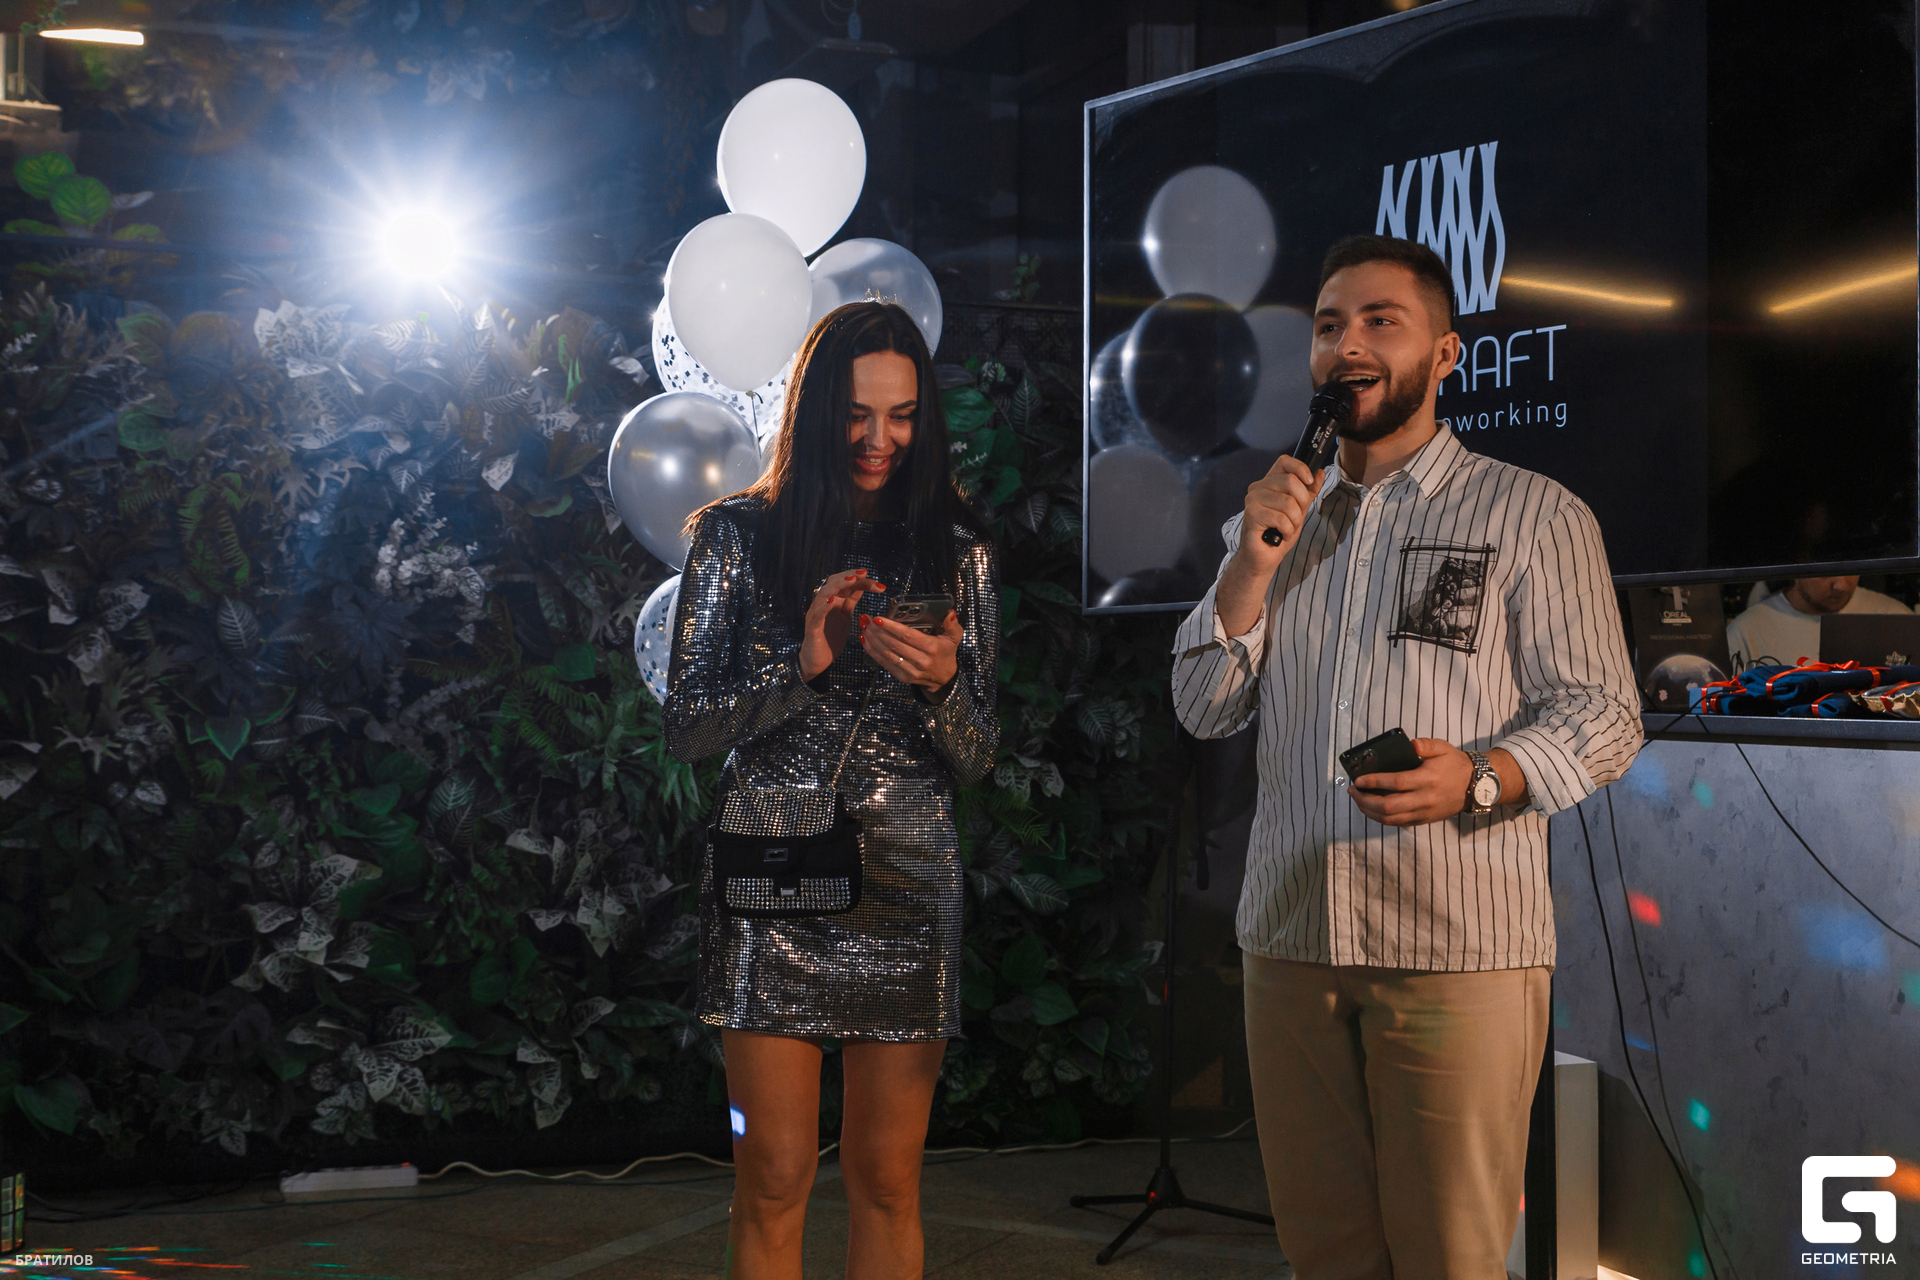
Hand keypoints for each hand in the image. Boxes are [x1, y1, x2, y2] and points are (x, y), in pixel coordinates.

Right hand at [801, 570, 883, 680]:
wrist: (816, 660)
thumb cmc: (830, 639)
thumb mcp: (845, 617)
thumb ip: (851, 602)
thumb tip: (864, 587)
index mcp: (834, 602)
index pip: (847, 585)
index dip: (861, 580)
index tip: (878, 583)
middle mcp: (824, 604)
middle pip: (834, 583)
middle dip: (850, 576)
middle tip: (864, 573)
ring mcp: (816, 614)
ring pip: (824, 594)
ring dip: (837, 585)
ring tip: (850, 580)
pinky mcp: (812, 627)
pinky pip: (817, 614)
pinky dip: (824, 607)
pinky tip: (832, 602)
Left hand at [860, 610, 960, 691]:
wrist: (943, 678)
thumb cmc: (946, 652)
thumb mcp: (954, 637)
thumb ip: (952, 624)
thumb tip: (949, 612)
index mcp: (932, 648)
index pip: (908, 636)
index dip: (891, 627)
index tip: (878, 618)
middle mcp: (920, 661)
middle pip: (894, 644)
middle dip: (877, 631)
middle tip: (866, 618)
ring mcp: (910, 671)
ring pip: (887, 654)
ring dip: (872, 640)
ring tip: (863, 626)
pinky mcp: (902, 677)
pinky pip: (884, 663)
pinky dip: (872, 651)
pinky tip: (865, 640)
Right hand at [1235, 454, 1322, 573]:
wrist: (1264, 557)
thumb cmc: (1279, 533)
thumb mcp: (1299, 510)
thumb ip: (1308, 492)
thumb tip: (1320, 473)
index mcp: (1269, 483)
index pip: (1284, 462)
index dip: (1300, 468)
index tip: (1309, 481)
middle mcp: (1258, 487)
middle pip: (1290, 481)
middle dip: (1301, 504)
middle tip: (1294, 518)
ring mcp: (1253, 500)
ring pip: (1288, 502)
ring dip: (1294, 521)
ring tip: (1286, 529)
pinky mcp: (1251, 514)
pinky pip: (1281, 518)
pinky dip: (1287, 530)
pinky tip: (1280, 535)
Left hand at [1347, 738, 1473, 826]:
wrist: (1475, 786)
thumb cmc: (1455, 764)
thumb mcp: (1442, 748)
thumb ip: (1425, 744)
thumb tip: (1409, 744)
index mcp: (1427, 779)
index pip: (1396, 783)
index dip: (1374, 782)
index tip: (1358, 779)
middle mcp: (1425, 799)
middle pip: (1389, 806)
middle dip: (1365, 800)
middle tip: (1352, 791)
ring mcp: (1424, 812)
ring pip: (1391, 819)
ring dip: (1370, 811)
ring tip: (1358, 800)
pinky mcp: (1424, 820)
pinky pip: (1398, 824)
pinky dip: (1381, 818)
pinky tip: (1371, 809)